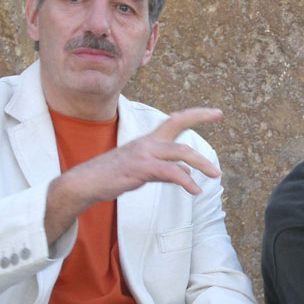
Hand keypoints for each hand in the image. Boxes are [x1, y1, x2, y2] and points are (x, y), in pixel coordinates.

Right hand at [45, 108, 222, 243]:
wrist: (84, 182)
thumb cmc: (112, 176)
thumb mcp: (143, 171)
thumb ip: (164, 170)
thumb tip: (185, 173)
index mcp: (148, 141)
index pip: (174, 120)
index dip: (195, 114)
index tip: (215, 112)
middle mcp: (147, 142)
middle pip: (178, 126)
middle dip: (199, 119)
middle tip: (219, 114)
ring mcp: (143, 154)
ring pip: (179, 151)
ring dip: (200, 163)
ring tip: (215, 174)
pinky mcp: (140, 169)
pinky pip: (169, 172)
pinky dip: (185, 181)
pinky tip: (194, 190)